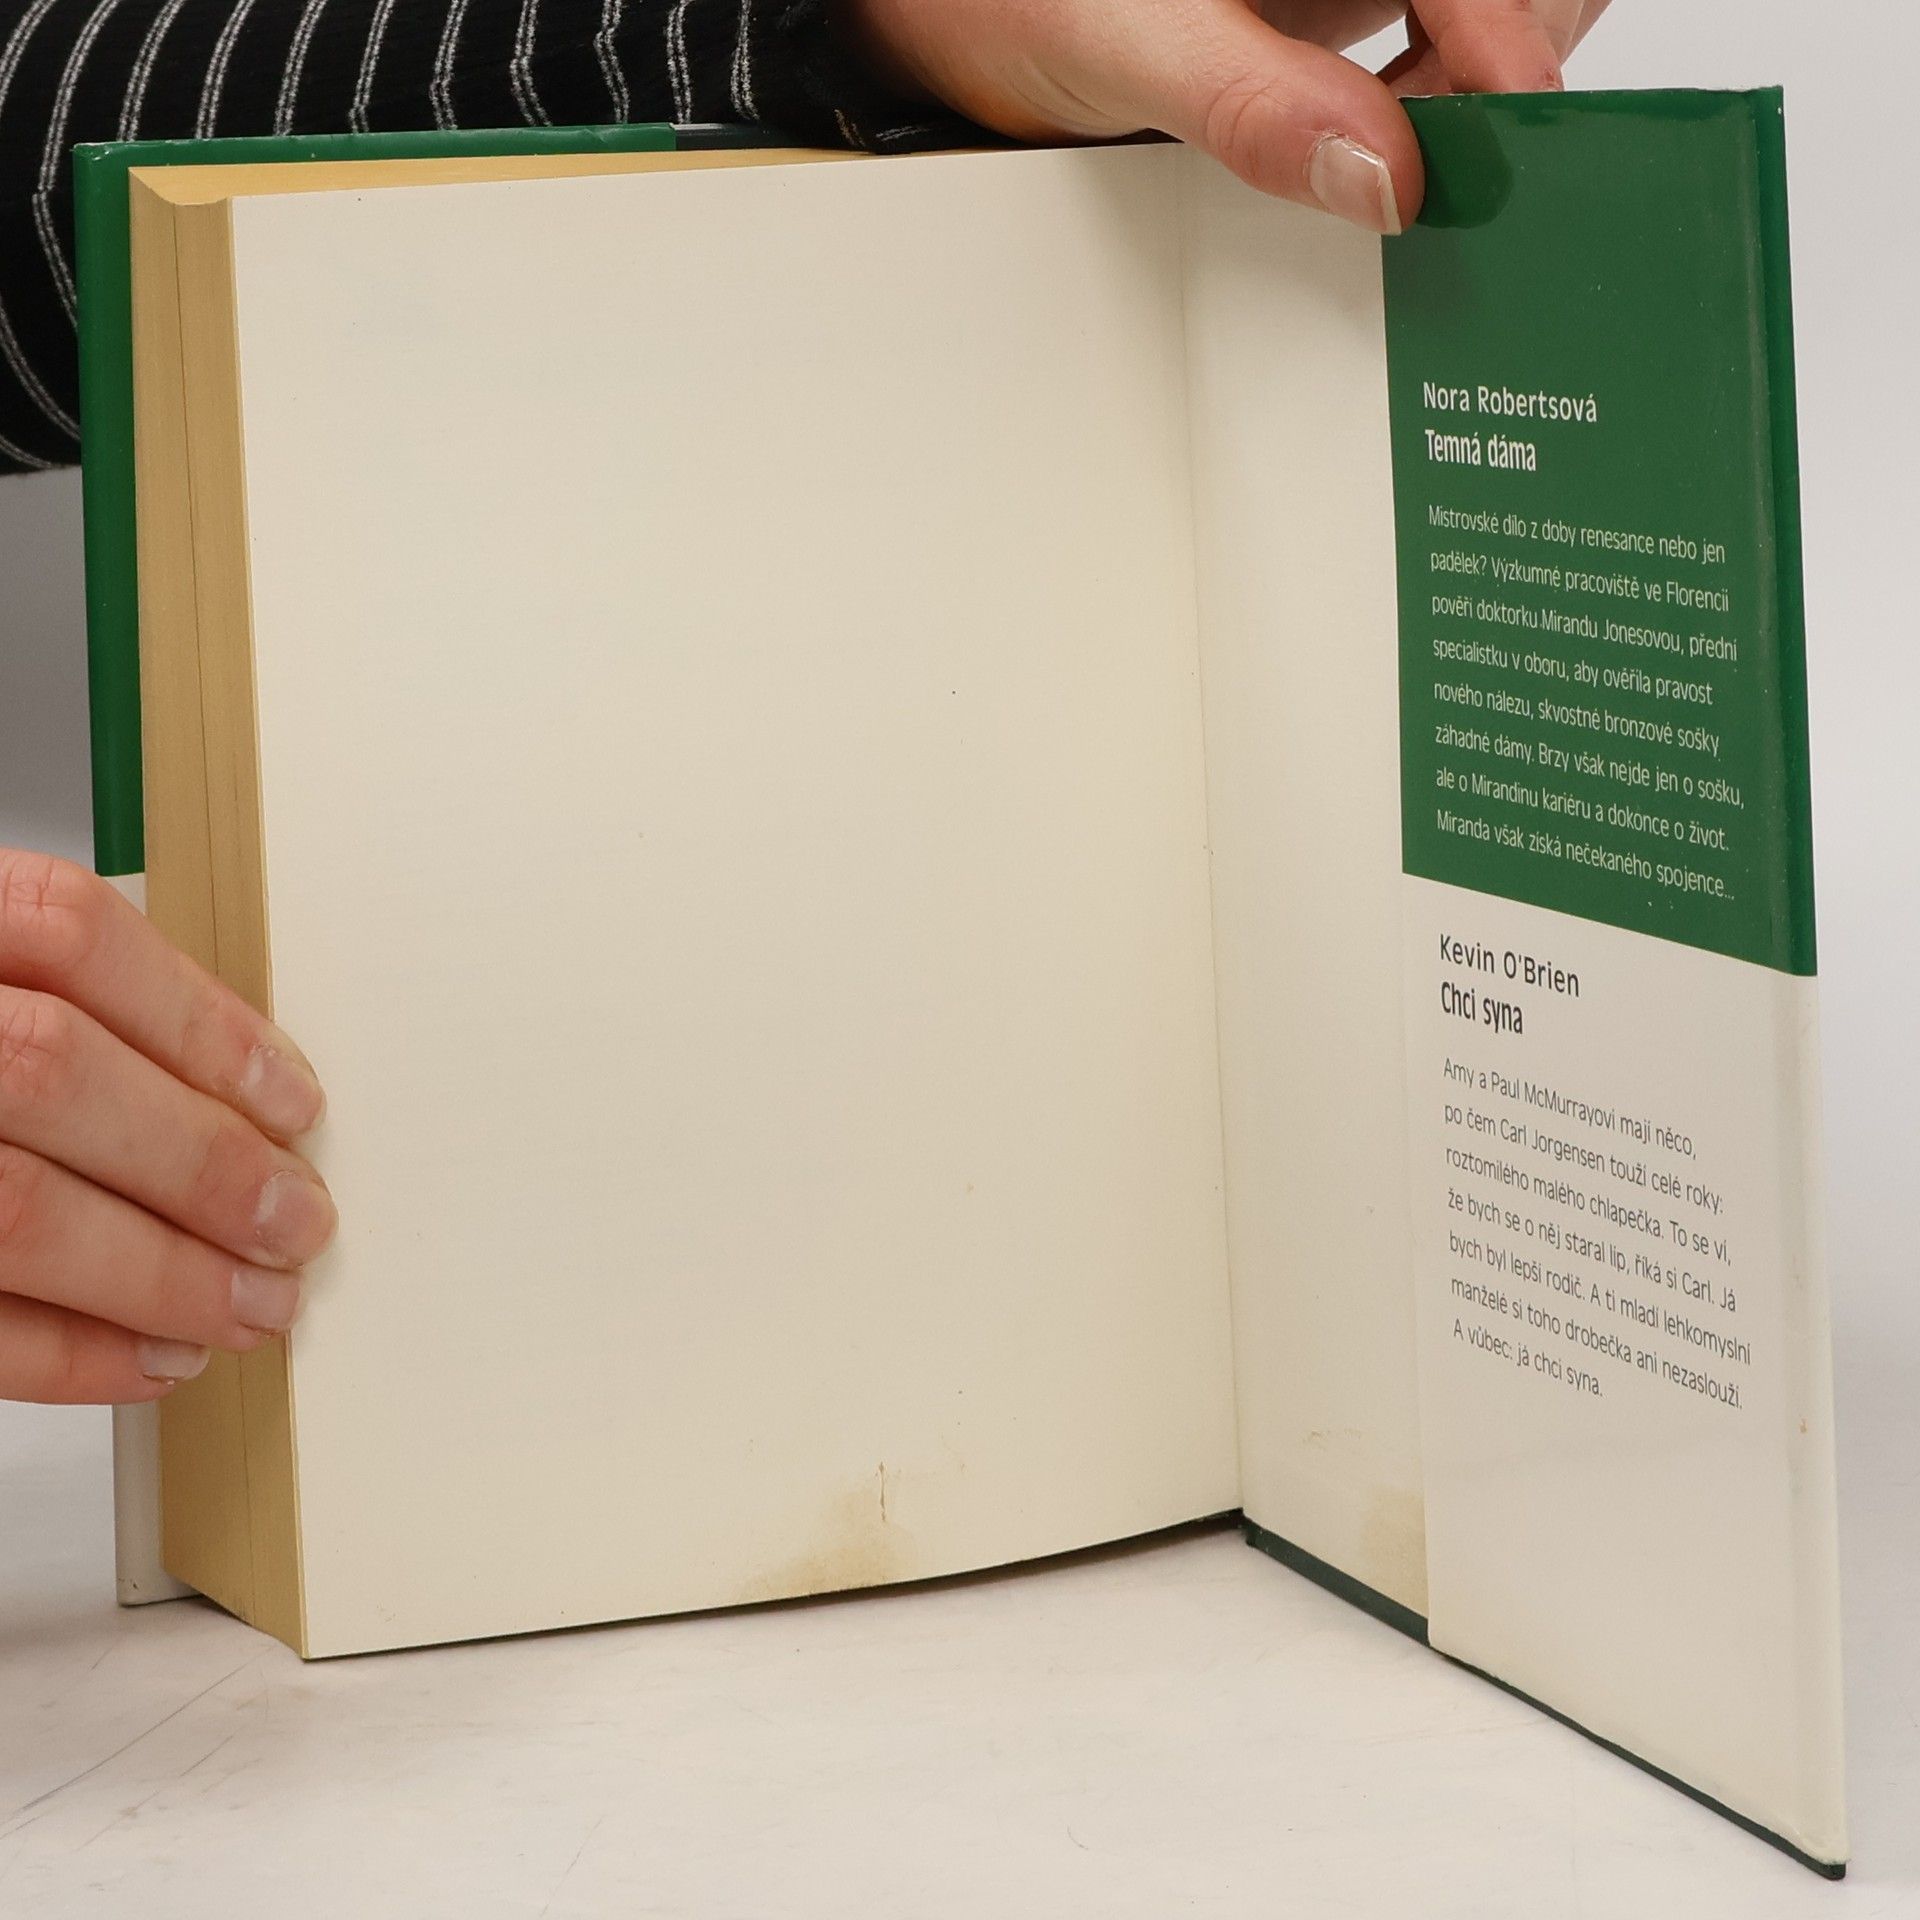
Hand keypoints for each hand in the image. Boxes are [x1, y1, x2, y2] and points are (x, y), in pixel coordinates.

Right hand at [0, 850, 332, 1403]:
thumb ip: (48, 1006)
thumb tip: (235, 1096)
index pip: (66, 934)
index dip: (200, 1021)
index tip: (293, 1100)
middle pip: (50, 1070)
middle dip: (200, 1161)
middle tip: (296, 1225)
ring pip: (15, 1206)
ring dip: (158, 1272)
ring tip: (248, 1305)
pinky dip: (67, 1353)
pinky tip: (148, 1360)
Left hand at [845, 0, 1610, 230]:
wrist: (923, 20)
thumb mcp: (1122, 41)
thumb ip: (1251, 104)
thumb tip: (1379, 178)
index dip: (1510, 38)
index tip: (1520, 138)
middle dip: (1502, 69)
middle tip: (1472, 181)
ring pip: (1460, 27)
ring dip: (1463, 105)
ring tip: (1424, 192)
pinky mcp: (1303, 35)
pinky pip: (1400, 72)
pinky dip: (1412, 129)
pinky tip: (1382, 185)